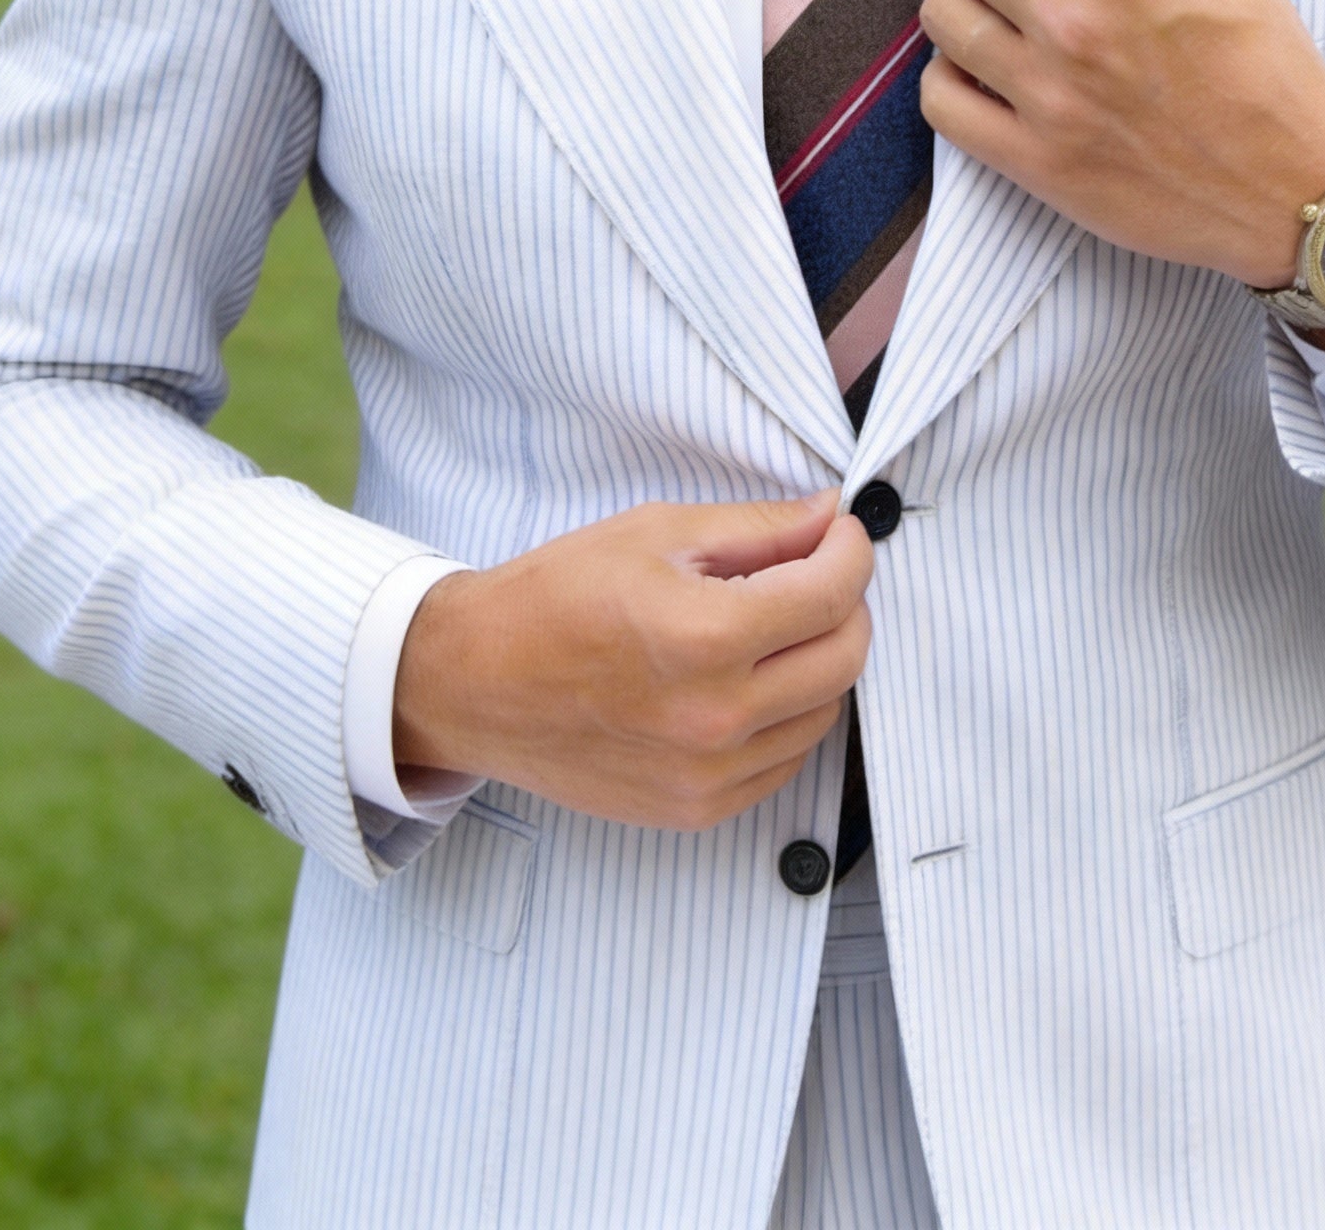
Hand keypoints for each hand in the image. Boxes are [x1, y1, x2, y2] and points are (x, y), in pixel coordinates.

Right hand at [392, 492, 871, 831]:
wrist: (472, 684)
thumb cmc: (555, 597)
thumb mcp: (655, 533)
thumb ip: (757, 527)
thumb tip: (830, 515)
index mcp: (704, 636)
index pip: (833, 593)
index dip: (852, 550)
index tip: (841, 533)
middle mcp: (715, 716)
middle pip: (845, 656)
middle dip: (847, 601)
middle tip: (816, 572)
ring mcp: (709, 774)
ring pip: (825, 712)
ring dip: (821, 660)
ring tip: (776, 626)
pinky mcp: (698, 809)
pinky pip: (785, 759)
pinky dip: (788, 714)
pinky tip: (750, 679)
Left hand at [919, 0, 1324, 288]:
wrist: (1293, 190)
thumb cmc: (1268, 67)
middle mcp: (1075, 23)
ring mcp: (1047, 97)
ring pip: (942, 15)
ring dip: (963, 0)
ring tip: (1002, 11)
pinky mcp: (1033, 161)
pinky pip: (941, 102)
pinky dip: (952, 79)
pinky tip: (989, 70)